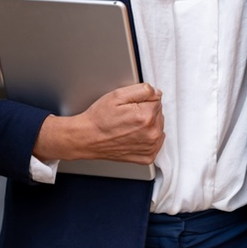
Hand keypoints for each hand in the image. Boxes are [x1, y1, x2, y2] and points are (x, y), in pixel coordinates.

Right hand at [33, 82, 164, 164]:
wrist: (88, 138)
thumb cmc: (99, 118)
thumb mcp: (117, 95)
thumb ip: (143, 90)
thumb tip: (157, 92)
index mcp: (146, 116)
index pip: (157, 99)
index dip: (143, 99)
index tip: (130, 105)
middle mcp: (151, 133)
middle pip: (158, 113)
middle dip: (146, 111)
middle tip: (128, 115)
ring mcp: (150, 147)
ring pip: (158, 127)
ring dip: (148, 125)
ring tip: (129, 126)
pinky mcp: (147, 157)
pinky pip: (156, 142)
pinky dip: (148, 138)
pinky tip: (134, 136)